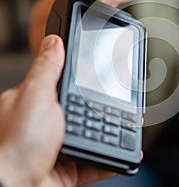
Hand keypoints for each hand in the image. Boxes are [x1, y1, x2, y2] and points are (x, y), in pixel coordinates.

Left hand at [0, 35, 114, 186]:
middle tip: (122, 102)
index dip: (87, 81)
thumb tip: (53, 42)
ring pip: (93, 137)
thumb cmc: (16, 143)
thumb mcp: (36, 96)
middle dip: (103, 109)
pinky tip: (123, 155)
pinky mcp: (69, 169)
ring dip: (113, 134)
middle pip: (84, 112)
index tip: (103, 78)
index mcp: (39, 104)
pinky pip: (96, 163)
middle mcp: (49, 125)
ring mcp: (60, 148)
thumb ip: (47, 69)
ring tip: (128, 127)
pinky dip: (112, 160)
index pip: (67, 86)